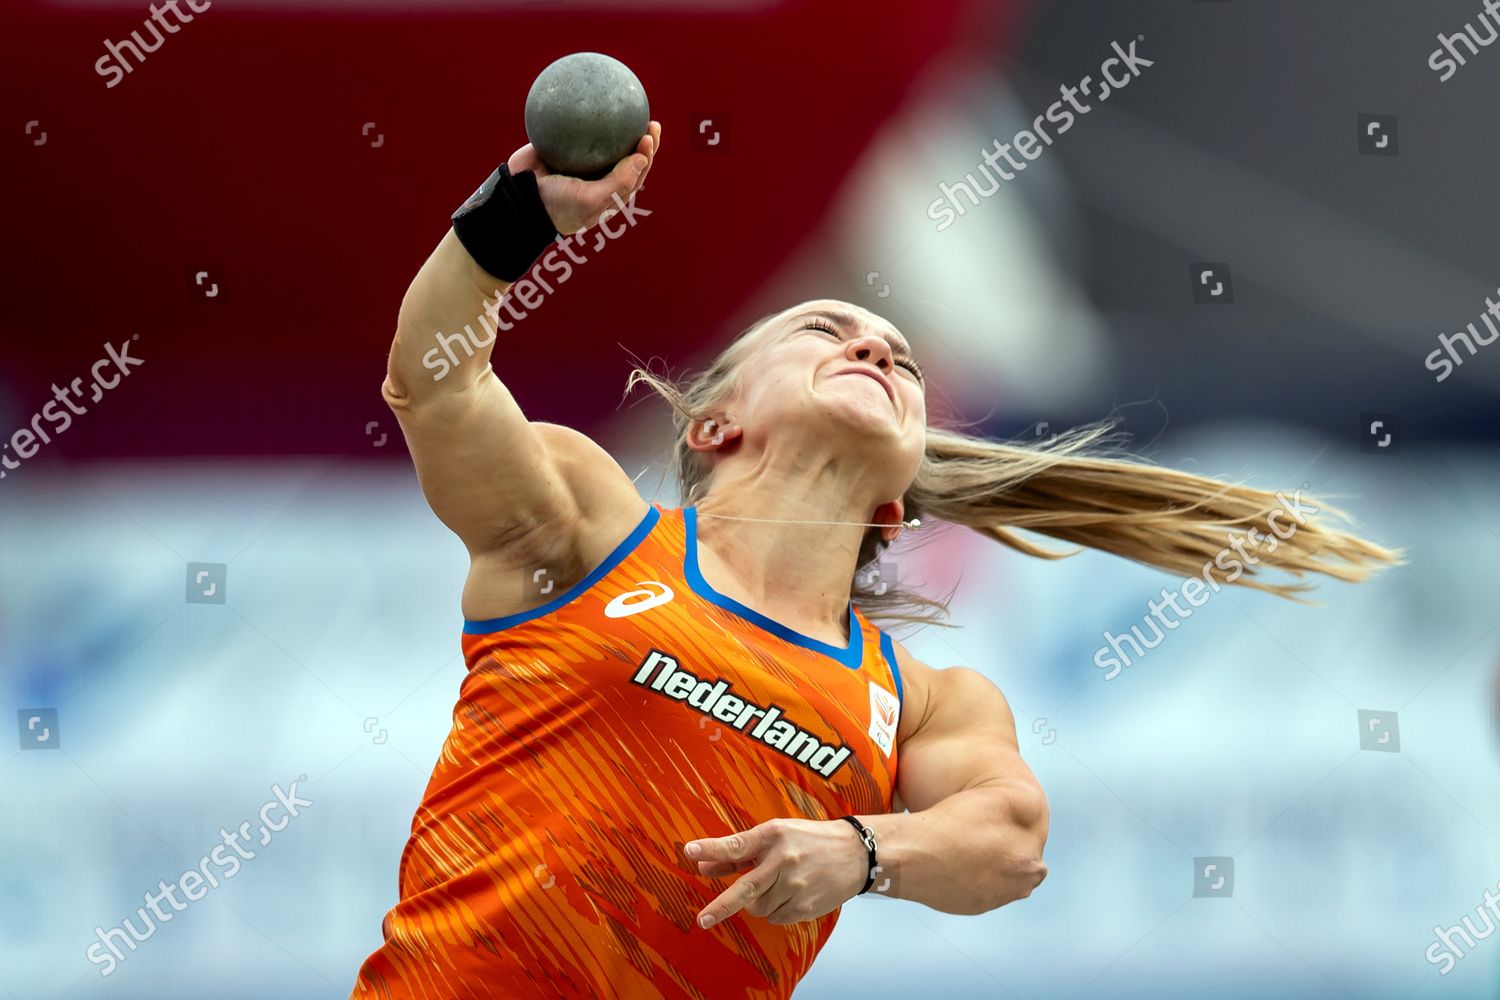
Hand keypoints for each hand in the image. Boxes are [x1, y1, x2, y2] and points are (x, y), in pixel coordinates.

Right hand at [506, 120, 659, 235]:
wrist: (519, 199)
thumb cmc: (556, 205)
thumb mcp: (591, 200)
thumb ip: (619, 182)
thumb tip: (643, 157)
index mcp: (608, 194)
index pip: (635, 174)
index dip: (647, 155)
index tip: (649, 135)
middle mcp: (597, 179)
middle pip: (626, 157)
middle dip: (641, 139)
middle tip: (649, 120)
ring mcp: (579, 163)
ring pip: (604, 142)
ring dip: (619, 126)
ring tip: (628, 106)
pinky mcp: (560, 148)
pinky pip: (575, 130)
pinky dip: (583, 117)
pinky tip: (588, 99)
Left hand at [685, 817, 868, 928]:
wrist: (855, 853)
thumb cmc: (810, 840)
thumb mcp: (776, 835)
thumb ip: (740, 852)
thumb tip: (703, 867)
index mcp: (774, 835)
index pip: (737, 845)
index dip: (711, 848)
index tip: (689, 851)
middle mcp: (783, 860)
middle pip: (745, 888)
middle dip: (721, 906)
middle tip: (703, 920)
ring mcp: (795, 885)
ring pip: (758, 907)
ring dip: (757, 901)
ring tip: (776, 885)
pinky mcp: (805, 905)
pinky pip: (775, 917)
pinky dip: (775, 909)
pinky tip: (790, 894)